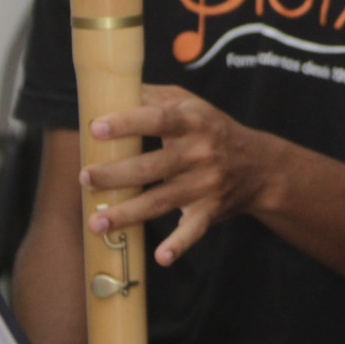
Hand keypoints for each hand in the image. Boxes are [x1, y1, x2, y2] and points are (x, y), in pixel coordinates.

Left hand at [80, 84, 279, 264]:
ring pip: (162, 200)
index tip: (97, 127)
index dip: (128, 123)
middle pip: (152, 165)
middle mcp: (199, 153)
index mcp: (192, 122)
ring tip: (97, 222)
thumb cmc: (213, 129)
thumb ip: (154, 96)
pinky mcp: (209, 211)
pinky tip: (161, 256)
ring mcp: (205, 184)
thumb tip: (112, 87)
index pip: (158, 119)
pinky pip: (193, 230)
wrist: (259, 165)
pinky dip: (179, 244)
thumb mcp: (190, 104)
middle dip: (116, 174)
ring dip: (128, 213)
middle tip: (85, 177)